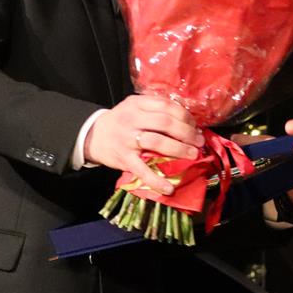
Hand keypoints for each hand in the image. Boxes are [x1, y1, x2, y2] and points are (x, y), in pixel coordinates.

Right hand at [85, 94, 200, 194]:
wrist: (93, 136)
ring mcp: (127, 139)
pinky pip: (142, 171)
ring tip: (193, 155)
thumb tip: (188, 122)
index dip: (185, 116)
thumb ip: (156, 109)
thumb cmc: (121, 121)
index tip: (194, 125)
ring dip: (179, 149)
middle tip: (199, 141)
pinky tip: (169, 188)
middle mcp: (132, 119)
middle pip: (165, 122)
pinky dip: (156, 181)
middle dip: (187, 133)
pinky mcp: (123, 159)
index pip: (166, 105)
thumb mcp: (135, 107)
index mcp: (137, 104)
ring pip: (157, 142)